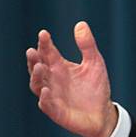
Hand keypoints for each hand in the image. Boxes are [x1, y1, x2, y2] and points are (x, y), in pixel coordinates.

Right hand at [26, 21, 117, 136]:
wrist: (103, 112)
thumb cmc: (95, 87)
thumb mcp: (94, 62)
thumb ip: (87, 45)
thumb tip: (81, 24)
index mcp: (59, 67)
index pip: (48, 53)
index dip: (44, 43)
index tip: (43, 34)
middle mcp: (52, 80)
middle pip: (38, 68)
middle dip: (34, 59)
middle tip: (32, 51)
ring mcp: (53, 96)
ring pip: (37, 85)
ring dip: (36, 76)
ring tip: (39, 66)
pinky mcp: (57, 111)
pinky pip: (48, 105)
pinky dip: (45, 98)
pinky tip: (45, 90)